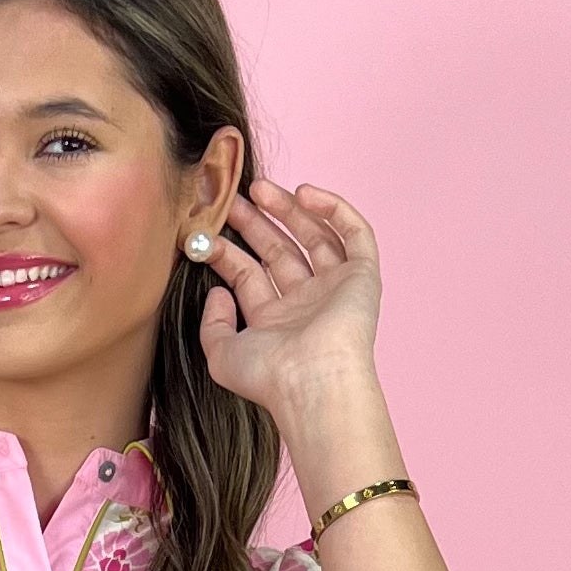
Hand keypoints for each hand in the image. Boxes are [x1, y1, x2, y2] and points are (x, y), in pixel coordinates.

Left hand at [196, 180, 382, 417]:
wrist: (313, 381)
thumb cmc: (270, 376)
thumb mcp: (222, 353)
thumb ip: (213, 323)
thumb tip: (217, 291)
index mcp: (274, 322)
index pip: (249, 275)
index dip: (229, 251)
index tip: (208, 231)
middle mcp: (305, 304)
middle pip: (279, 251)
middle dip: (255, 223)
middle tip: (233, 199)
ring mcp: (334, 288)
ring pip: (313, 237)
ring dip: (288, 210)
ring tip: (260, 189)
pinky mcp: (362, 276)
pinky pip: (353, 233)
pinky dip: (333, 209)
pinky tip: (304, 194)